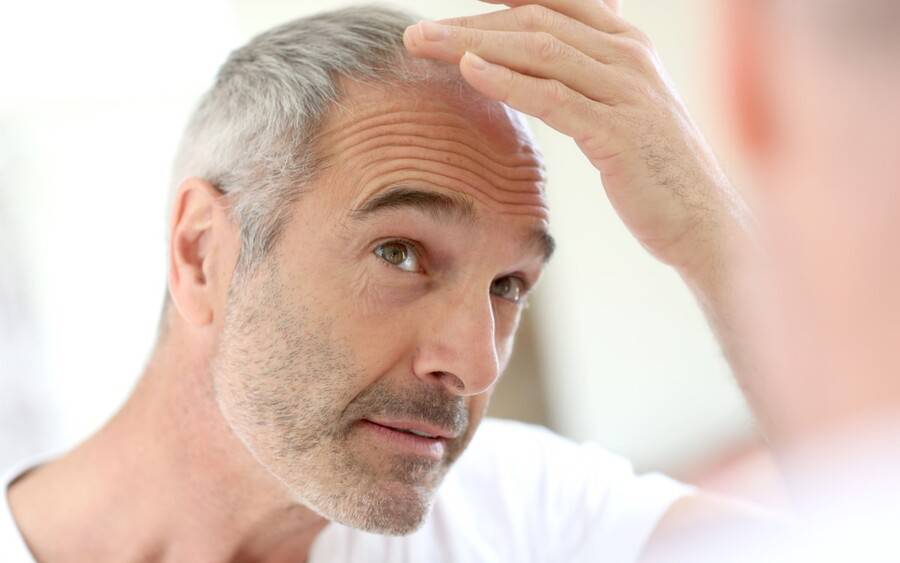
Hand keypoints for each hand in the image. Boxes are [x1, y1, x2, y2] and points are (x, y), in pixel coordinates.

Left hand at [403, 0, 746, 274]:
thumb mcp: (626, 112)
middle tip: (418, 34)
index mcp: (629, 45)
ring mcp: (627, 89)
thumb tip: (544, 71)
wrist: (704, 221)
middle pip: (537, 20)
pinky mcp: (618, 130)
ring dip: (474, 44)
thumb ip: (590, 80)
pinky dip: (508, 80)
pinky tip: (469, 72)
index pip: (557, 2)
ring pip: (538, 50)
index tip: (457, 5)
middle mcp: (629, 55)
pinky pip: (553, 96)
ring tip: (424, 45)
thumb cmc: (657, 172)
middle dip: (472, 23)